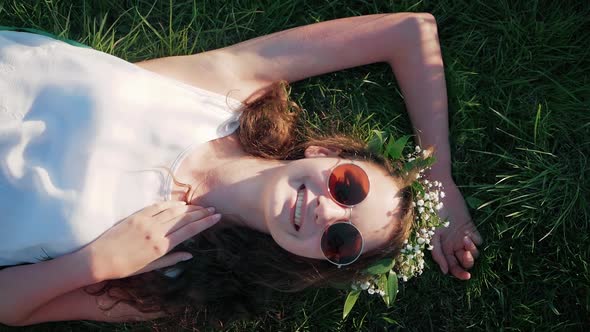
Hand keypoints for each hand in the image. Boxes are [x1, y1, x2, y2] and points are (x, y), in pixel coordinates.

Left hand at [81, 201, 220, 280]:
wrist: (98, 260)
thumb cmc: (125, 268)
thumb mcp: (151, 268)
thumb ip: (172, 260)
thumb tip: (190, 254)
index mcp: (161, 246)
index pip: (190, 230)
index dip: (205, 222)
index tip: (217, 217)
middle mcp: (156, 232)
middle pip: (185, 218)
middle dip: (201, 213)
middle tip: (213, 209)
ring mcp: (146, 222)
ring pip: (173, 210)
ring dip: (188, 207)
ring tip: (199, 206)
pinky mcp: (136, 216)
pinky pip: (158, 206)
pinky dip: (170, 203)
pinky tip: (179, 203)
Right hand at [430, 178, 482, 279]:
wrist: (438, 192)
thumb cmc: (430, 212)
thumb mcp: (431, 234)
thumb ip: (437, 252)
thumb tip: (445, 272)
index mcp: (442, 248)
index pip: (452, 267)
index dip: (459, 273)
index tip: (467, 276)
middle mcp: (452, 244)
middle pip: (464, 262)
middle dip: (467, 263)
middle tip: (465, 253)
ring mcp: (462, 236)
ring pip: (473, 253)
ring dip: (472, 251)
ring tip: (465, 240)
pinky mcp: (470, 226)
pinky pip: (479, 240)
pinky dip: (476, 241)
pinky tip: (468, 234)